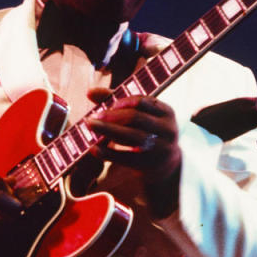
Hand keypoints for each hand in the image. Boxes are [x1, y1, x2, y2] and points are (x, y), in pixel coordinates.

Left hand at [85, 88, 181, 210]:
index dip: (122, 102)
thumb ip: (118, 102)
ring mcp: (160, 148)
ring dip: (109, 130)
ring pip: (132, 136)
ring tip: (91, 127)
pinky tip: (94, 148)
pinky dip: (109, 153)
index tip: (108, 106)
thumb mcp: (142, 115)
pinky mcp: (150, 164)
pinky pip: (126, 158)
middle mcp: (167, 129)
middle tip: (92, 117)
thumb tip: (90, 92)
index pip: (142, 101)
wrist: (165, 163)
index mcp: (166, 112)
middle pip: (136, 118)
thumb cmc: (148, 131)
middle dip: (112, 116)